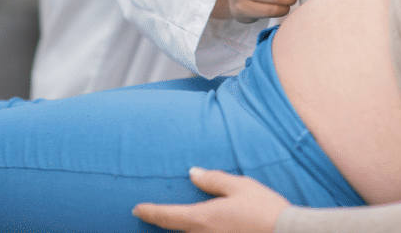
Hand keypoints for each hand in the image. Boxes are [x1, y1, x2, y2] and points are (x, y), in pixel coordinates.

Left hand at [132, 167, 289, 232]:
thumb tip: (193, 173)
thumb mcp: (240, 187)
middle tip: (150, 215)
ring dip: (181, 228)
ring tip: (176, 220)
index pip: (167, 215)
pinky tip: (203, 227)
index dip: (150, 212)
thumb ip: (214, 180)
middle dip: (162, 222)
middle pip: (176, 230)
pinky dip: (198, 232)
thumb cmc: (263, 209)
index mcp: (202, 218)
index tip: (137, 209)